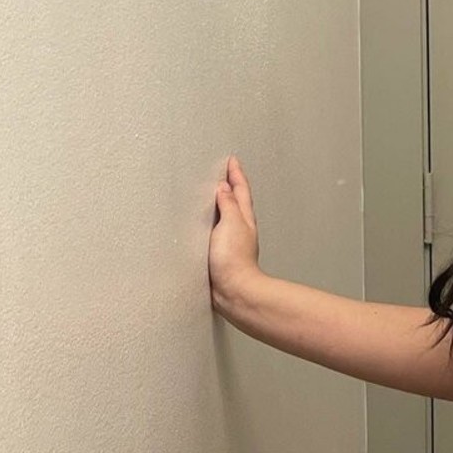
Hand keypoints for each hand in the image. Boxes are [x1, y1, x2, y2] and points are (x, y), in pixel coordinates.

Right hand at [209, 156, 260, 311]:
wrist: (233, 291)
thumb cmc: (233, 260)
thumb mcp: (231, 223)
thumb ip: (228, 204)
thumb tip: (224, 188)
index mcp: (244, 219)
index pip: (241, 190)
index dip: (236, 174)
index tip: (232, 160)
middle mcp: (241, 229)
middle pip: (238, 201)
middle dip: (232, 186)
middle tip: (226, 172)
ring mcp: (232, 242)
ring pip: (229, 216)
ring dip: (224, 203)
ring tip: (216, 194)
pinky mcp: (222, 255)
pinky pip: (219, 231)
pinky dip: (215, 221)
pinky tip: (207, 225)